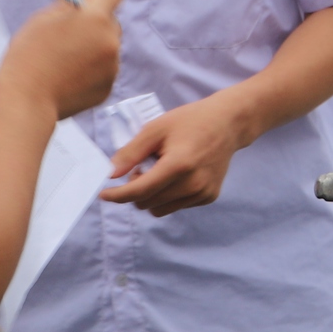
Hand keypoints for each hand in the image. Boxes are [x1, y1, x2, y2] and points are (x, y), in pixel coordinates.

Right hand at [0, 0, 122, 120]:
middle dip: (94, 20)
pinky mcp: (108, 87)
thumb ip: (70, 0)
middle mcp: (110, 41)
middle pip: (111, 19)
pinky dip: (91, 68)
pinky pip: (104, 68)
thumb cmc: (28, 57)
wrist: (26, 102)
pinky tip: (68, 75)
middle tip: (67, 31)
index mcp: (95, 18)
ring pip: (108, 45)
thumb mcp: (43, 20)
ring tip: (63, 58)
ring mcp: (112, 66)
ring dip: (93, 45)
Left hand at [103, 91, 253, 216]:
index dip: (117, 195)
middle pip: (147, 203)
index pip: (139, 191)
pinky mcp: (208, 197)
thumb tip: (111, 174)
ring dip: (151, 196)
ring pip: (159, 210)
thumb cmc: (190, 121)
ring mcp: (202, 193)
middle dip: (135, 190)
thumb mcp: (156, 129)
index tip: (103, 194)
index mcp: (178, 165)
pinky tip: (177, 175)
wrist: (228, 124)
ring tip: (159, 171)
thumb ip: (131, 152)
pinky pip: (176, 206)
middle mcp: (193, 184)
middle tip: (141, 167)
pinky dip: (168, 195)